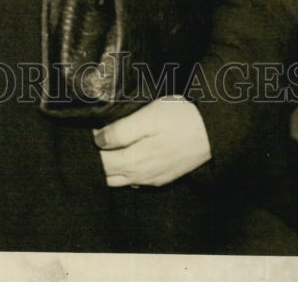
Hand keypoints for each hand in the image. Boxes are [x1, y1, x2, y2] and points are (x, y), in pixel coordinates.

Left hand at [93, 95, 210, 186]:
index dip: (88, 150)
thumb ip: (121, 131)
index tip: (83, 133)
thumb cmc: (180, 119)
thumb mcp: (148, 117)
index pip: (100, 163)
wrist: (214, 132)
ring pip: (120, 180)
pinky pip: (134, 181)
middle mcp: (141, 177)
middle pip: (107, 175)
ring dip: (107, 169)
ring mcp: (152, 179)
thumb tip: (96, 139)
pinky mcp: (162, 177)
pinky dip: (122, 172)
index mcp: (134, 162)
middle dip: (94, 161)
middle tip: (86, 142)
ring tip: (100, 149)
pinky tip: (121, 157)